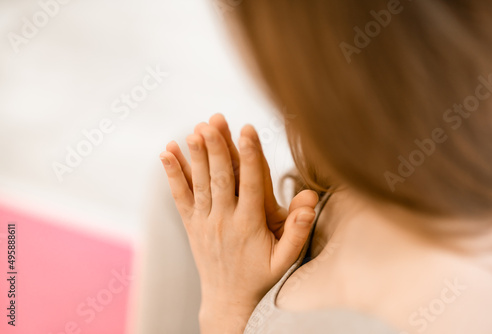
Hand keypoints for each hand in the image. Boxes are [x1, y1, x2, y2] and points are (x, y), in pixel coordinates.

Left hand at [159, 114, 317, 332]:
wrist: (228, 300)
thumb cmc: (260, 277)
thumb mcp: (284, 260)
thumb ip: (297, 231)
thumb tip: (308, 203)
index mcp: (249, 225)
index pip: (250, 184)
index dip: (249, 155)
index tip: (247, 130)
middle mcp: (223, 220)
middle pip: (220, 178)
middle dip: (216, 148)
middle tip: (213, 121)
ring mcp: (204, 222)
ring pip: (199, 183)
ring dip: (195, 156)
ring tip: (194, 130)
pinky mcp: (191, 224)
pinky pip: (180, 196)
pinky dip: (173, 174)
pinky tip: (167, 152)